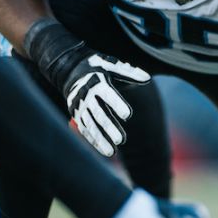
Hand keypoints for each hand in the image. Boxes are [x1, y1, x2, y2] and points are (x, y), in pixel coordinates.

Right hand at [23, 19, 150, 156]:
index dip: (117, 104)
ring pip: (90, 125)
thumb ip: (129, 72)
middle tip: (121, 140)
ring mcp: (79, 106)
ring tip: (113, 152)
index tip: (128, 114)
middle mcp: (86, 95)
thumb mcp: (111, 64)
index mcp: (97, 82)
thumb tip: (147, 78)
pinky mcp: (76, 114)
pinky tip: (104, 150)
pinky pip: (84, 129)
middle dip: (109, 127)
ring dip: (101, 139)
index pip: (108, 94)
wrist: (69, 68)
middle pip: (98, 114)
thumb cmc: (96, 67)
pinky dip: (93, 140)